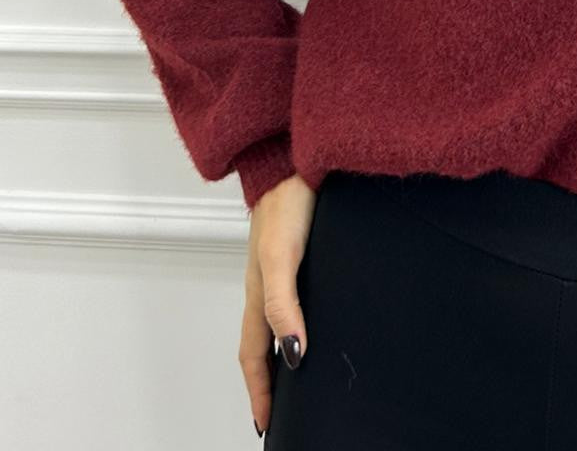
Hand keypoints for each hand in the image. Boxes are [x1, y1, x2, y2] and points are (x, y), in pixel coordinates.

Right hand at [240, 173, 316, 438]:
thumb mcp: (280, 257)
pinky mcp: (305, 249)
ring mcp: (285, 266)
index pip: (255, 356)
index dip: (260, 392)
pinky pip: (297, 296)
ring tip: (297, 378)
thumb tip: (293, 354)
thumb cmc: (284, 199)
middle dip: (268, 381)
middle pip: (263, 344)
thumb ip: (283, 304)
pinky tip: (321, 317)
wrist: (296, 153)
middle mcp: (270, 283)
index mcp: (258, 292)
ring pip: (280, 321)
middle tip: (279, 412)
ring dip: (283, 351)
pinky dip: (301, 319)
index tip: (265, 426)